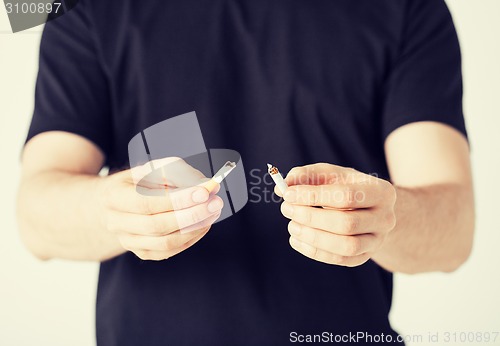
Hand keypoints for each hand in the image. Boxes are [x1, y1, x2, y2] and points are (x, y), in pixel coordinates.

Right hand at [100, 157, 222, 260]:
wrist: (115, 203)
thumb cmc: (139, 182)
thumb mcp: (152, 168)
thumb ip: (178, 173)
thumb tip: (205, 184)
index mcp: (113, 197)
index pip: (146, 203)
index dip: (177, 200)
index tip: (203, 192)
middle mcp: (116, 223)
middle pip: (156, 226)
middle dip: (191, 215)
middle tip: (215, 203)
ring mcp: (128, 241)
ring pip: (165, 243)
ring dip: (194, 228)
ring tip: (213, 213)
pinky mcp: (142, 252)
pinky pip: (170, 251)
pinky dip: (191, 238)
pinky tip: (204, 224)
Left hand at [277, 163, 396, 266]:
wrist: (368, 209)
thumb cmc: (344, 186)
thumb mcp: (330, 174)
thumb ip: (306, 175)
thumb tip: (284, 185)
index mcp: (381, 192)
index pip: (346, 195)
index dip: (314, 196)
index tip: (288, 194)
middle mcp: (385, 218)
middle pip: (346, 223)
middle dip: (311, 217)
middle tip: (286, 209)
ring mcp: (377, 241)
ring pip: (346, 246)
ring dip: (313, 237)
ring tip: (291, 226)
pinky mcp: (364, 257)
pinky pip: (340, 260)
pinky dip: (314, 252)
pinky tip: (296, 240)